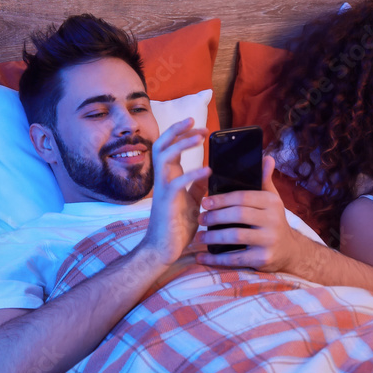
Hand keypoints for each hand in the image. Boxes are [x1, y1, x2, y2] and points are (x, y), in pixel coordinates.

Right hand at [139, 118, 210, 265]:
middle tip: (195, 122)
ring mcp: (162, 189)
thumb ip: (198, 186)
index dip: (183, 134)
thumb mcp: (192, 202)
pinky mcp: (166, 202)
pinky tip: (207, 170)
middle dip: (177, 130)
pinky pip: (177, 182)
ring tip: (199, 138)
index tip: (202, 128)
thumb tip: (210, 172)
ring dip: (182, 144)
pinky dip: (192, 173)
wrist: (164, 250)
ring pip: (165, 156)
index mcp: (169, 177)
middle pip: (162, 144)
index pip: (171, 147)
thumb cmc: (176, 227)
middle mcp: (163, 179)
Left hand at [195, 155, 312, 273]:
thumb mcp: (271, 200)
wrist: (289, 251)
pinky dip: (215, 259)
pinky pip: (235, 258)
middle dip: (215, 216)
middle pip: (237, 215)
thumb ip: (264, 180)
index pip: (242, 197)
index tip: (204, 202)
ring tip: (199, 237)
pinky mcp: (263, 259)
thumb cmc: (272, 221)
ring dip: (213, 237)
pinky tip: (202, 257)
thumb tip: (267, 157)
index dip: (221, 199)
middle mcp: (273, 220)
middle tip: (200, 218)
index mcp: (272, 202)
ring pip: (235, 236)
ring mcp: (269, 241)